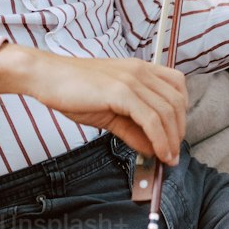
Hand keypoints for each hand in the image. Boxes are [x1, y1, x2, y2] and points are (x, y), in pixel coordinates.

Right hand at [0, 42, 187, 163]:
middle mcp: (140, 71)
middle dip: (179, 131)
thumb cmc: (73, 90)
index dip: (181, 113)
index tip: (175, 136)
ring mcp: (131, 80)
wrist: (47, 77)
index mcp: (139, 69)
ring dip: (171, 140)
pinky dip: (159, 139)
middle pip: (176, 102)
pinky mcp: (120, 91)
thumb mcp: (109, 111)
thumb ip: (133, 129)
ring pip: (167, 112)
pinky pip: (150, 119)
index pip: (177, 87)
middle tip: (172, 154)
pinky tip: (156, 153)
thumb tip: (152, 148)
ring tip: (167, 159)